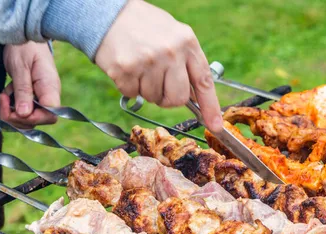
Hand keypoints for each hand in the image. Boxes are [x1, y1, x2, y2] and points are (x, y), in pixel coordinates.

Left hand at [0, 42, 60, 128]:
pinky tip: (7, 94)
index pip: (50, 115)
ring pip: (30, 117)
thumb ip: (23, 91)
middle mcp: (49, 96)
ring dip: (12, 112)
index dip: (33, 118)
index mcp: (50, 88)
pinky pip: (24, 109)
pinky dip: (12, 106)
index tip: (16, 110)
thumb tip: (25, 114)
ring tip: (3, 96)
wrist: (25, 37)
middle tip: (3, 101)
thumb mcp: (20, 67)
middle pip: (39, 120)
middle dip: (18, 117)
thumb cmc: (25, 48)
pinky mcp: (34, 97)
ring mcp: (42, 97)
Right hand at [95, 0, 222, 131]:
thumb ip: (187, 63)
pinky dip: (129, 86)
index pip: (204, 81)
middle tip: (158, 82)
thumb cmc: (146, 27)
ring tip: (140, 66)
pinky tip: (128, 67)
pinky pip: (133, 94)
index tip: (215, 126)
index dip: (210, 107)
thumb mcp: (175, 36)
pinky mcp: (126, 69)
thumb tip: (196, 97)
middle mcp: (170, 52)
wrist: (109, 14)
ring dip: (146, 89)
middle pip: (178, 98)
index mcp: (187, 42)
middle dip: (168, 98)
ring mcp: (148, 61)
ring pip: (154, 98)